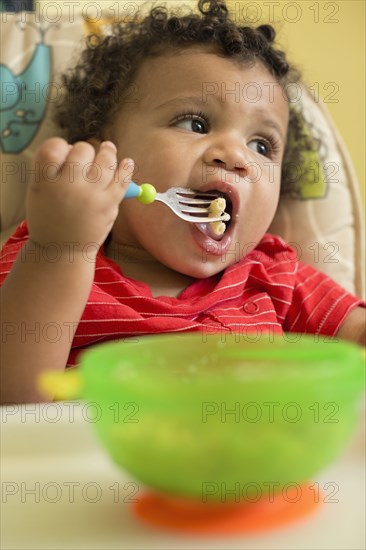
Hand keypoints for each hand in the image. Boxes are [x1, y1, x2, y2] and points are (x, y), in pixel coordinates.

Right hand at [26, 138, 133, 256]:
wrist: (61, 251)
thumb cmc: (50, 219)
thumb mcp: (39, 193)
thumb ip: (54, 169)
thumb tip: (85, 149)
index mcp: (44, 182)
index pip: (53, 148)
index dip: (61, 146)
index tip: (66, 151)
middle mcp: (67, 186)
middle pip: (82, 150)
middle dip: (85, 150)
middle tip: (86, 155)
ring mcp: (90, 195)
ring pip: (104, 160)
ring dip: (107, 152)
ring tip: (108, 149)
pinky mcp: (108, 204)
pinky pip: (121, 179)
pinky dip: (126, 168)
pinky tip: (127, 163)